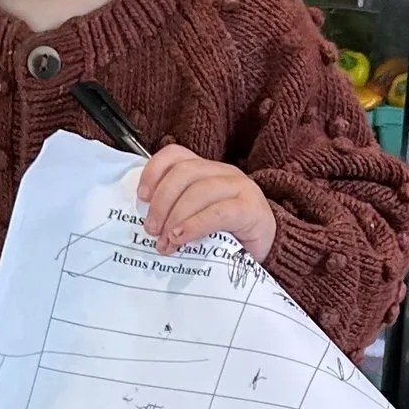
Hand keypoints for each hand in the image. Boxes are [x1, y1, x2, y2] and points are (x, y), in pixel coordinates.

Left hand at [138, 144, 276, 262]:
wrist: (266, 254)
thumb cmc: (227, 238)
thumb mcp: (196, 220)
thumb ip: (176, 212)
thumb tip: (145, 223)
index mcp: (206, 171)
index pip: (176, 155)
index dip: (154, 171)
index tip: (141, 197)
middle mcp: (223, 172)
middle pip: (184, 173)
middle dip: (162, 201)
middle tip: (151, 229)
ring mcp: (240, 188)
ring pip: (199, 190)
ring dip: (175, 217)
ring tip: (165, 241)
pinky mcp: (251, 209)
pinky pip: (218, 212)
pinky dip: (195, 225)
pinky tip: (182, 237)